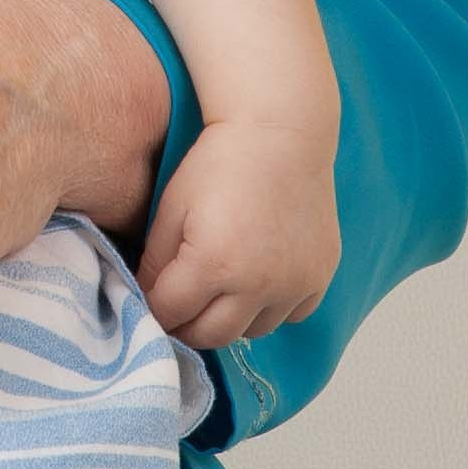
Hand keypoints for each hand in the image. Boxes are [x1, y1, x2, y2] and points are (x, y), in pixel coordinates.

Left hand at [138, 118, 339, 346]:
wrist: (280, 132)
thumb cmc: (220, 161)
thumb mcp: (172, 207)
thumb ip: (155, 261)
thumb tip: (147, 297)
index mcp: (214, 265)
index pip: (170, 314)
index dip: (153, 309)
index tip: (148, 300)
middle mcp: (259, 284)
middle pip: (211, 335)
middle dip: (185, 325)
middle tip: (176, 307)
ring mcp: (294, 284)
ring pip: (251, 332)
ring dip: (228, 320)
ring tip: (214, 292)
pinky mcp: (319, 276)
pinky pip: (290, 315)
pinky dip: (269, 308)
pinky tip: (255, 281)